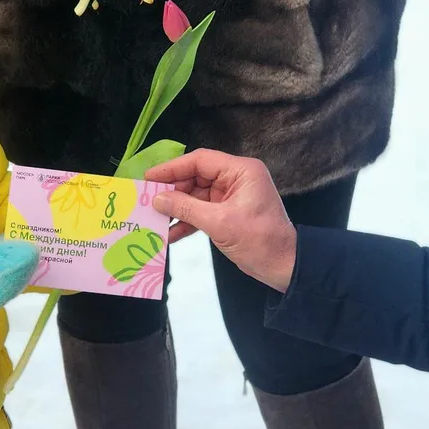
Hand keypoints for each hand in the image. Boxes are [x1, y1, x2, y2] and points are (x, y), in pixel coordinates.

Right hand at [145, 149, 297, 291]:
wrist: (282, 267)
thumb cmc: (258, 240)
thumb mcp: (219, 223)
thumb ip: (186, 208)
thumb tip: (158, 199)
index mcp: (241, 171)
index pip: (200, 161)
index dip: (172, 168)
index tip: (149, 177)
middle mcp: (236, 179)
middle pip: (195, 177)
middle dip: (172, 191)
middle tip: (147, 200)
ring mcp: (231, 197)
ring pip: (195, 196)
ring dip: (177, 209)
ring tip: (154, 218)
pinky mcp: (227, 214)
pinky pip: (201, 212)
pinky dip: (187, 222)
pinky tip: (169, 234)